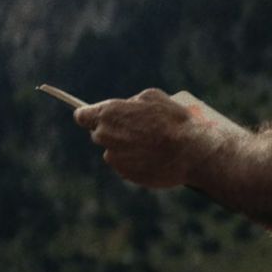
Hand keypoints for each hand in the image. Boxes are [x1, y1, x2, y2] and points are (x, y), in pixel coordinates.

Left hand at [74, 88, 200, 188]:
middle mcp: (105, 136)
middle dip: (113, 131)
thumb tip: (127, 108)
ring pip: (113, 150)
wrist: (189, 152)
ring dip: (125, 147)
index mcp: (108, 114)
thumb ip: (131, 103)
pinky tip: (152, 156)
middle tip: (136, 129)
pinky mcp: (124, 174)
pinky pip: (125, 164)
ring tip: (150, 144)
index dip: (88, 115)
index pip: (82, 116)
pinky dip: (135, 161)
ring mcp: (114, 157)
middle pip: (99, 133)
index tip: (93, 117)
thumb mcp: (152, 97)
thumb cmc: (173, 121)